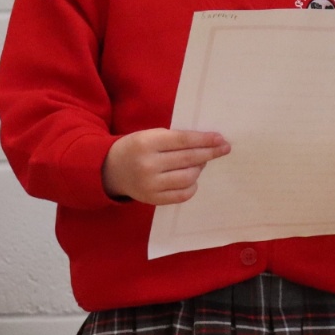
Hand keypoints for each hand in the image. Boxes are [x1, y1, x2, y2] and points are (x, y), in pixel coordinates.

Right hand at [102, 128, 229, 204]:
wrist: (111, 170)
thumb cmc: (136, 148)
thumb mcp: (149, 135)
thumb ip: (174, 139)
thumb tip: (207, 143)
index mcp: (147, 143)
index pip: (183, 141)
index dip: (204, 140)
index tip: (220, 139)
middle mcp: (148, 165)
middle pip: (188, 159)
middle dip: (209, 153)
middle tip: (224, 149)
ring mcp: (150, 185)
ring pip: (188, 178)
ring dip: (199, 169)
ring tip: (200, 162)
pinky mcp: (153, 199)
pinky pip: (182, 195)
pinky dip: (192, 186)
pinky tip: (192, 178)